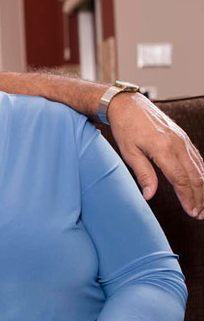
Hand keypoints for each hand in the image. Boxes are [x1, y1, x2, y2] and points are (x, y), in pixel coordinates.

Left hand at [108, 92, 203, 218]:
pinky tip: (201, 184)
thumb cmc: (125, 128)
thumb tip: (149, 196)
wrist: (128, 105)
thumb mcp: (129, 152)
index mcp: (163, 149)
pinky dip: (202, 173)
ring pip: (199, 168)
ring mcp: (183, 140)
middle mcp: (178, 144)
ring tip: (202, 205)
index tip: (191, 212)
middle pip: (195, 176)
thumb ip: (143, 174)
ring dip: (203, 188)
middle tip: (199, 215)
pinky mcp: (183, 137)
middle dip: (199, 197)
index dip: (187, 198)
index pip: (180, 179)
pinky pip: (197, 158)